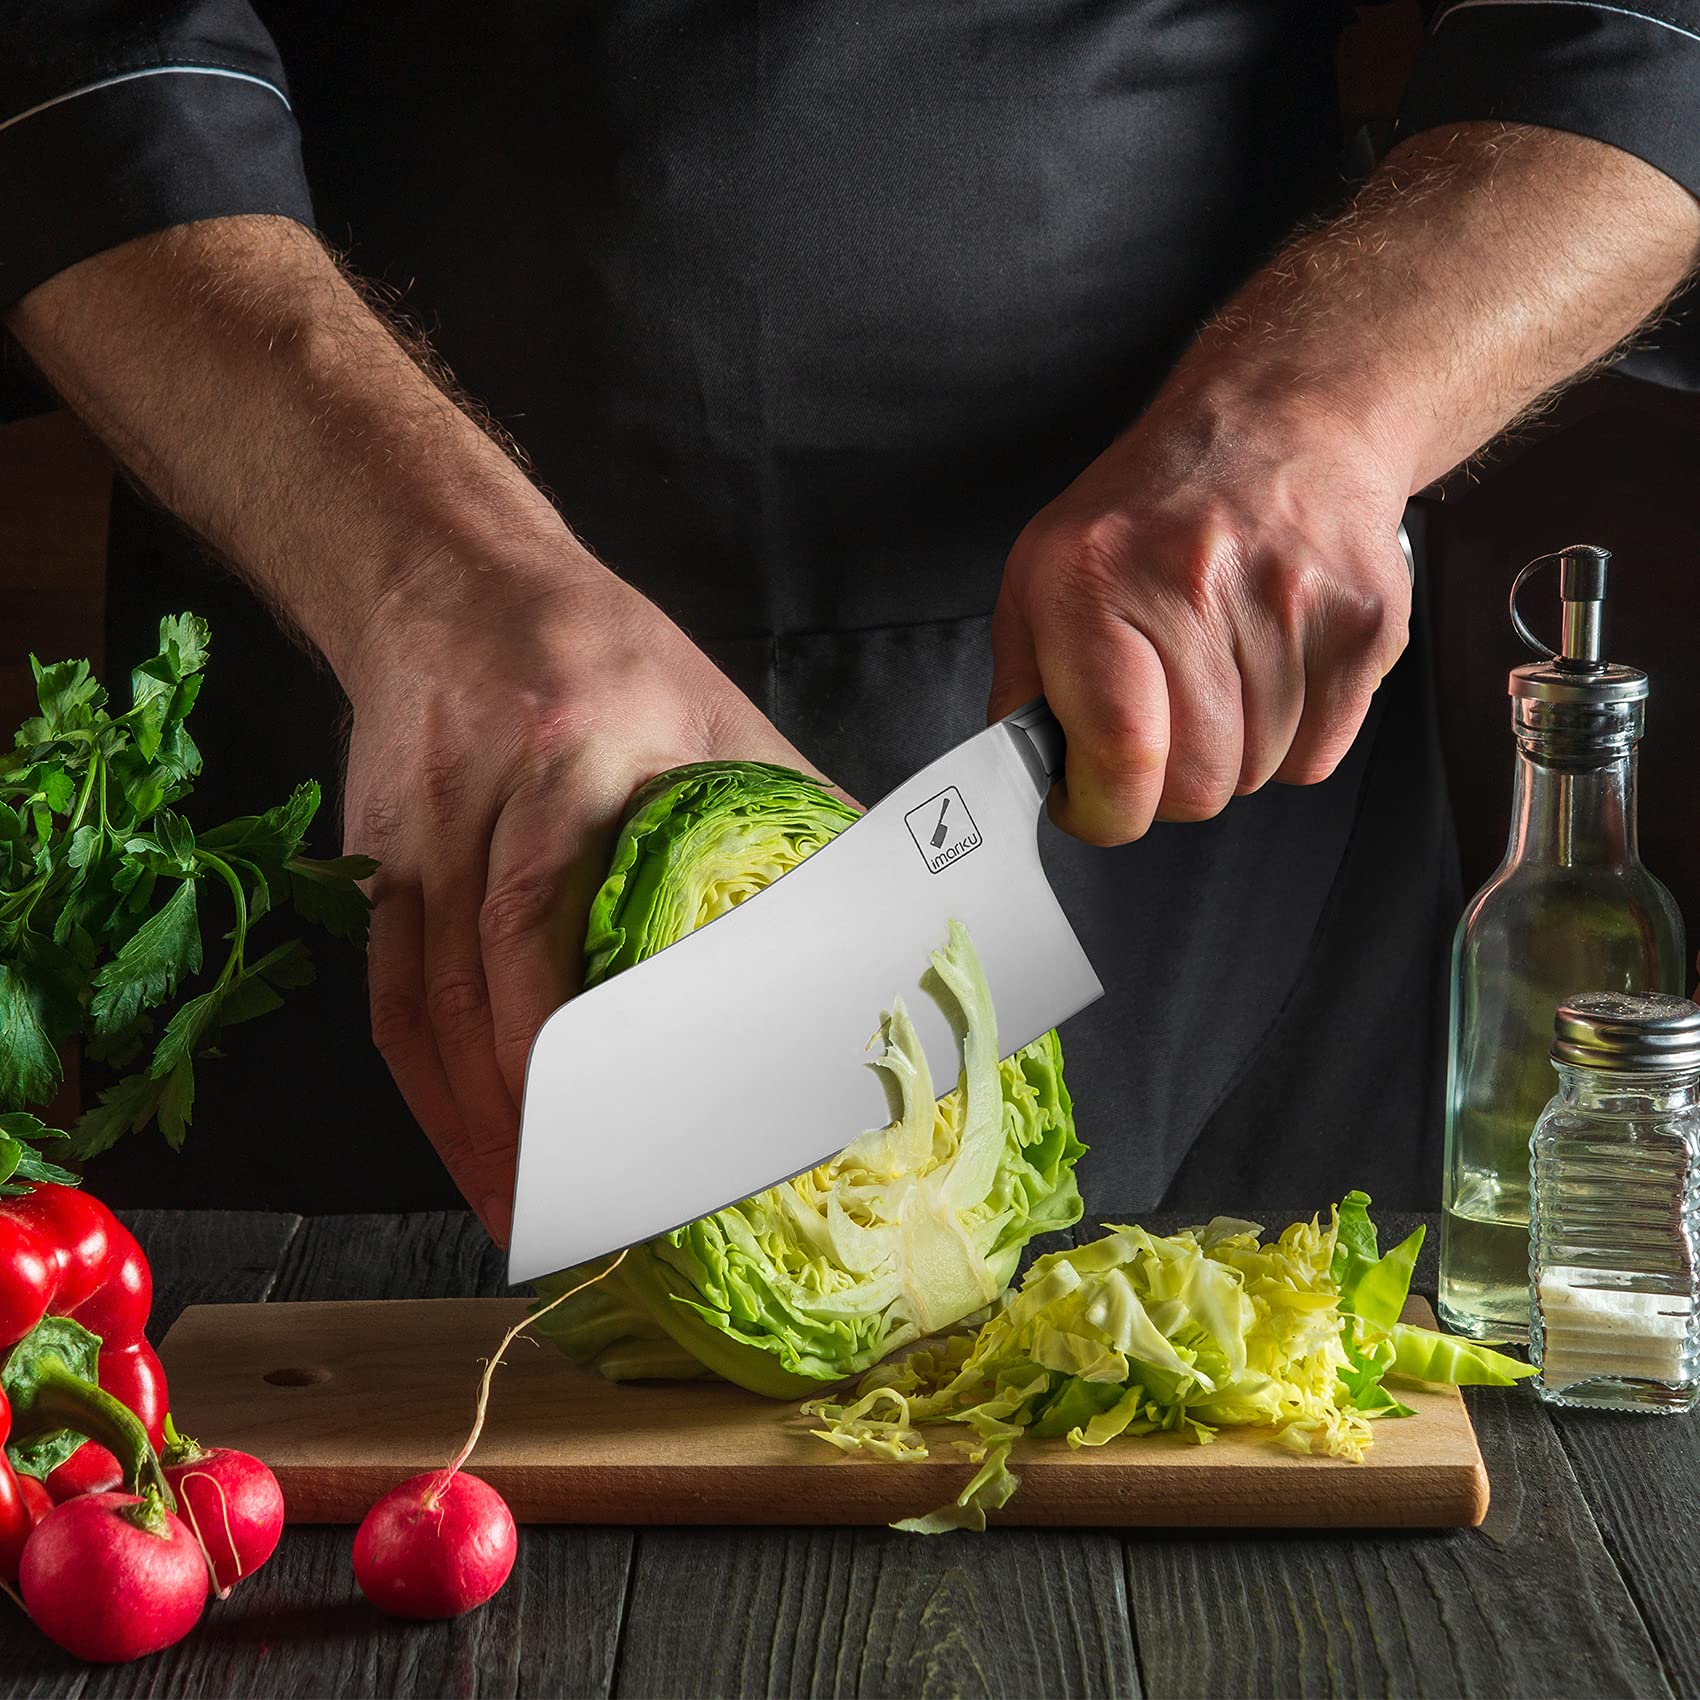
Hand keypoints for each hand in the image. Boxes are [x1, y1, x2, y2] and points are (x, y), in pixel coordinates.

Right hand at [340, 560, 820, 1242]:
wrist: (446, 580)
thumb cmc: (596, 647)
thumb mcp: (711, 707)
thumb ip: (791, 802)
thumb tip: (883, 897)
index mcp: (579, 751)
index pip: (563, 914)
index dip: (590, 1033)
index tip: (652, 1118)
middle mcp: (481, 798)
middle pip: (486, 980)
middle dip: (535, 1108)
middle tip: (596, 1203)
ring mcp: (413, 835)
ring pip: (424, 1004)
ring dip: (473, 1122)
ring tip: (531, 1209)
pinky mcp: (375, 865)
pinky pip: (388, 995)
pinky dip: (426, 1086)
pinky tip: (469, 1144)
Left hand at [989, 377, 1413, 844]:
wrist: (1282, 419)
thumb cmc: (1148, 509)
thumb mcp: (1042, 571)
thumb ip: (1024, 682)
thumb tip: (1031, 777)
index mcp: (1098, 579)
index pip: (1121, 752)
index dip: (1104, 812)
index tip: (1093, 808)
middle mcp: (1196, 583)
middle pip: (1197, 783)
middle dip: (1166, 789)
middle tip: (1156, 742)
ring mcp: (1292, 601)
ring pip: (1259, 774)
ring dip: (1230, 758)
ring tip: (1215, 681)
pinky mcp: (1365, 621)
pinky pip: (1319, 756)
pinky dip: (1288, 743)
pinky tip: (1266, 674)